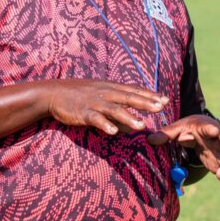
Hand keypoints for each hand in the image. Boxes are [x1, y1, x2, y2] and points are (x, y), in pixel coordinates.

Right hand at [45, 80, 167, 135]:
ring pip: (114, 109)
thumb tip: (129, 124)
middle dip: (146, 103)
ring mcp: (94, 103)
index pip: (134, 90)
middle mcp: (105, 93)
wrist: (54, 93)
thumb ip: (116, 108)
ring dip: (129, 117)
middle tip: (162, 107)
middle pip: (129, 97)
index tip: (165, 99)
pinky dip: (105, 125)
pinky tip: (113, 132)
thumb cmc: (79, 95)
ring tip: (142, 125)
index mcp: (111, 88)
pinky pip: (95, 119)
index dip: (150, 95)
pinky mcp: (83, 112)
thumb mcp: (100, 97)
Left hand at [147, 115, 219, 194]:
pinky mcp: (216, 162)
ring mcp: (217, 152)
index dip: (211, 130)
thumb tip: (149, 140)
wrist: (200, 128)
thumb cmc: (186, 127)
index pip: (208, 128)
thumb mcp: (174, 129)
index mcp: (204, 128)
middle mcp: (214, 140)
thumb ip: (164, 135)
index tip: (215, 131)